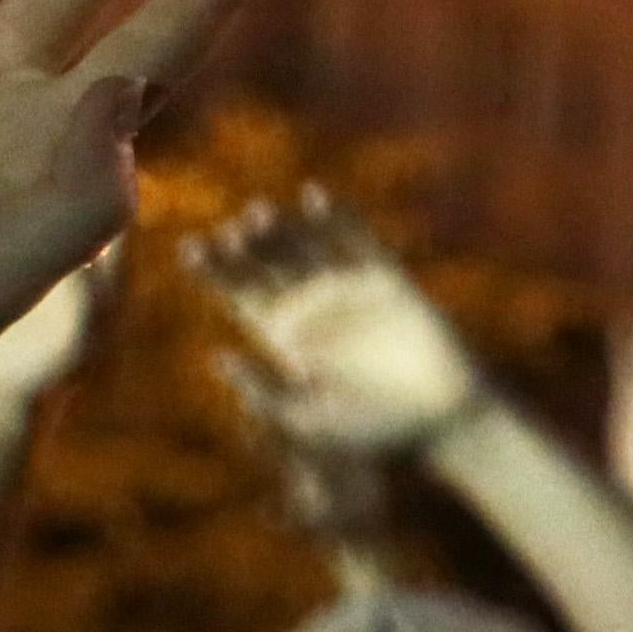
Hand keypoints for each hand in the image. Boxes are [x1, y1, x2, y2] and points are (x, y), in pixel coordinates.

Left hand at [199, 192, 494, 460]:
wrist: (440, 421)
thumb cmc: (371, 433)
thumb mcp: (307, 421)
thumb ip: (265, 394)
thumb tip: (217, 358)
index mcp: (281, 335)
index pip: (236, 291)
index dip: (212, 269)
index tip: (192, 250)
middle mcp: (309, 305)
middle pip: (264, 261)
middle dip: (244, 244)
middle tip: (232, 234)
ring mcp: (346, 288)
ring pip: (303, 244)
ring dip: (280, 227)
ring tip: (261, 215)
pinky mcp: (384, 278)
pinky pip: (356, 239)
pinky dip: (336, 217)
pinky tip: (313, 199)